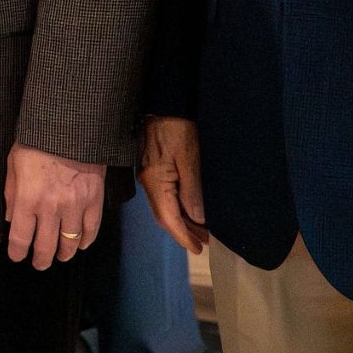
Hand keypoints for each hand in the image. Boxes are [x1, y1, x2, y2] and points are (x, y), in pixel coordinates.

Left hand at [5, 143, 104, 269]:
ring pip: (70, 243)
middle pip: (45, 247)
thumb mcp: (13, 163)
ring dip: (64, 253)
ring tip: (61, 256)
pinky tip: (81, 244)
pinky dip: (86, 240)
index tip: (17, 256)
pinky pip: (91, 229)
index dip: (17, 253)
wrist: (70, 125)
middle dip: (41, 260)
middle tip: (40, 263)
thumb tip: (9, 217)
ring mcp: (75, 206)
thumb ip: (11, 193)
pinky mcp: (94, 199)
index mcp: (27, 199)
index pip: (20, 238)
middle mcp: (50, 208)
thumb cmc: (37, 141)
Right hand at [138, 116, 207, 253]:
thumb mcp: (190, 160)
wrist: (164, 104)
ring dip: (182, 221)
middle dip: (183, 232)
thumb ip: (192, 191)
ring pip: (164, 208)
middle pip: (164, 217)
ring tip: (201, 231)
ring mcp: (150, 177)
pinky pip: (165, 197)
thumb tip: (197, 218)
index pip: (168, 218)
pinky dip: (178, 208)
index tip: (197, 249)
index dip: (183, 236)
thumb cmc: (178, 128)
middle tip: (203, 243)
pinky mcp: (153, 170)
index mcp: (155, 183)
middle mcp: (149, 184)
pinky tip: (190, 210)